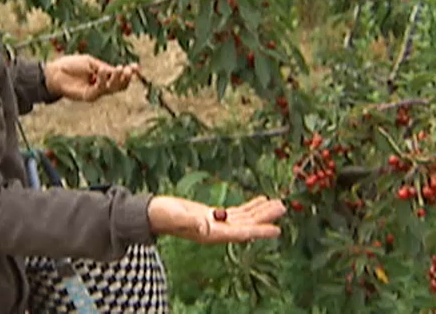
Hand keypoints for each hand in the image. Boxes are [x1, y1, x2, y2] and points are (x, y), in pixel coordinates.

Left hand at [43, 54, 139, 101]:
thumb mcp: (90, 63)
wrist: (54, 72)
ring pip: (112, 89)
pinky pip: (99, 90)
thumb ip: (103, 68)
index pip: (120, 77)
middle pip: (120, 86)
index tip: (137, 66)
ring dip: (116, 79)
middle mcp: (101, 86)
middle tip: (129, 69)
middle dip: (126, 78)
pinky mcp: (87, 96)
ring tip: (118, 69)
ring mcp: (95, 92)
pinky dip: (102, 81)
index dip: (129, 73)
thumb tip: (118, 70)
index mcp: (103, 77)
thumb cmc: (70, 65)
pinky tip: (101, 72)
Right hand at [147, 195, 285, 243]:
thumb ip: (190, 221)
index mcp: (211, 234)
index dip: (259, 231)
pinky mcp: (212, 215)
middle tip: (283, 208)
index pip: (241, 234)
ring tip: (278, 203)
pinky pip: (236, 212)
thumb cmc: (162, 215)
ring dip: (260, 211)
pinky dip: (249, 207)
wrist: (153, 213)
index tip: (276, 230)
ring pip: (244, 218)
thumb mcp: (176, 216)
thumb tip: (204, 226)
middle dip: (265, 218)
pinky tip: (260, 201)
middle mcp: (217, 231)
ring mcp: (216, 223)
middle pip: (247, 225)